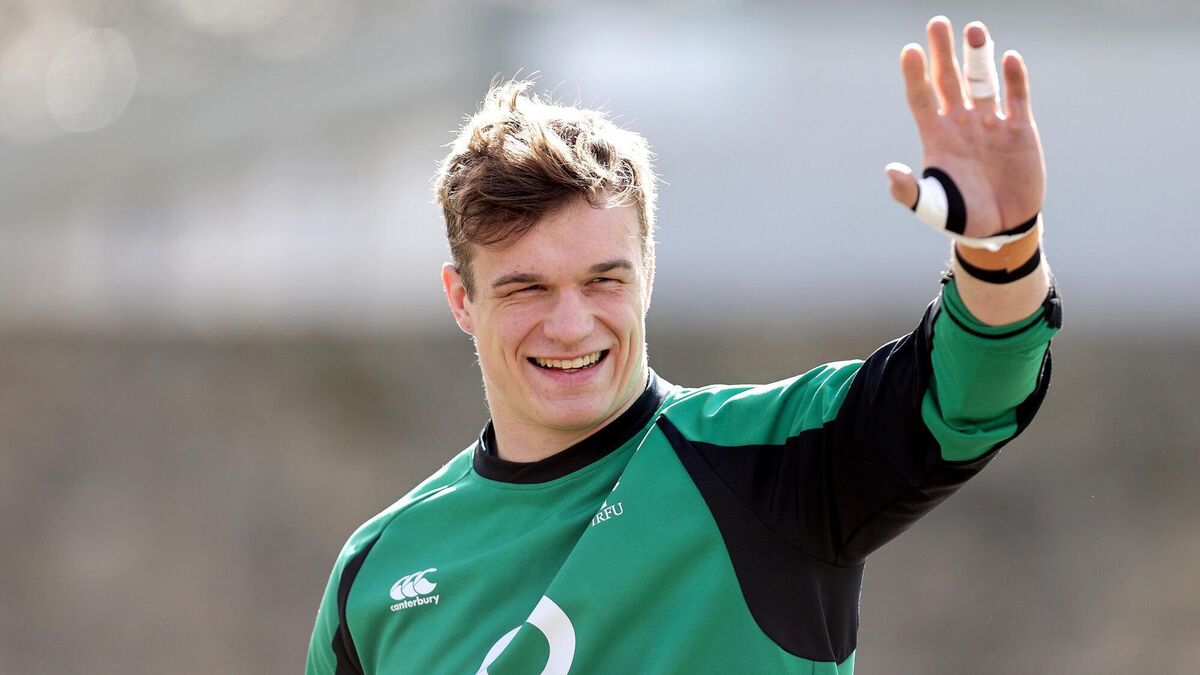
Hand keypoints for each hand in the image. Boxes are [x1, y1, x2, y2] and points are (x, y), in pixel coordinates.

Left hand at [885, 17, 1044, 238]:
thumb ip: (909, 191)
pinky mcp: (1020, 128)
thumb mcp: (931, 207)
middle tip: (936, 23)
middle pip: (949, 79)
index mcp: (937, 136)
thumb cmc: (961, 217)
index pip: (921, 97)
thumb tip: (891, 171)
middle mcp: (961, 122)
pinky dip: (1014, 78)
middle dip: (943, 52)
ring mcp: (990, 122)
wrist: (1002, 228)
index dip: (915, 75)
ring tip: (974, 30)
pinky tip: (1009, 57)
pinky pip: (1017, 96)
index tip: (909, 51)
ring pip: (983, 80)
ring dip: (978, 56)